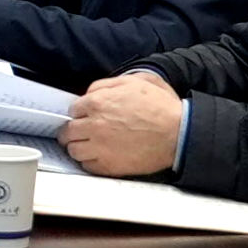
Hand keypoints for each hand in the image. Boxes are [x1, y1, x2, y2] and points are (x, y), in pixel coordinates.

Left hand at [61, 70, 184, 176]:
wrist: (179, 133)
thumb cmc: (161, 106)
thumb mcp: (135, 81)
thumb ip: (107, 85)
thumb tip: (90, 93)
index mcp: (98, 103)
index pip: (73, 109)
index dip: (80, 112)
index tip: (85, 116)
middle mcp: (94, 126)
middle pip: (68, 131)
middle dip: (73, 130)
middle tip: (81, 132)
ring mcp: (100, 148)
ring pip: (74, 150)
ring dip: (79, 147)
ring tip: (89, 145)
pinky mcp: (109, 166)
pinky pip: (87, 166)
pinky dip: (89, 161)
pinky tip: (98, 156)